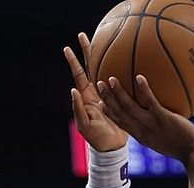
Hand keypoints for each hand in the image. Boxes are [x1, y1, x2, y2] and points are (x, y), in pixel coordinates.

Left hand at [64, 33, 128, 151]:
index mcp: (87, 96)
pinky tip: (125, 60)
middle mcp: (96, 92)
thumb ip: (78, 108)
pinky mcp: (120, 98)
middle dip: (87, 51)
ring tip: (104, 41)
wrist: (112, 146)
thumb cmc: (96, 137)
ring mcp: (108, 94)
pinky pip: (120, 81)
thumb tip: (73, 89)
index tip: (67, 48)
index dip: (73, 62)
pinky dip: (121, 70)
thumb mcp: (85, 125)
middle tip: (83, 35)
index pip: (79, 75)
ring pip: (105, 71)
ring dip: (104, 56)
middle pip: (91, 67)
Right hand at [96, 75, 193, 162]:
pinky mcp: (163, 118)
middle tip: (99, 84)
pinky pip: (151, 102)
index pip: (120, 123)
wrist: (193, 153)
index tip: (99, 102)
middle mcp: (142, 130)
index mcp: (140, 136)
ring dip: (118, 93)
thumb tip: (158, 117)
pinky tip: (139, 76)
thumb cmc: (183, 147)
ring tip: (111, 79)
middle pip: (119, 113)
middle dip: (107, 99)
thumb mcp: (164, 140)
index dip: (108, 112)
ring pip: (129, 107)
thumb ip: (157, 129)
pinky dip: (144, 89)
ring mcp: (151, 124)